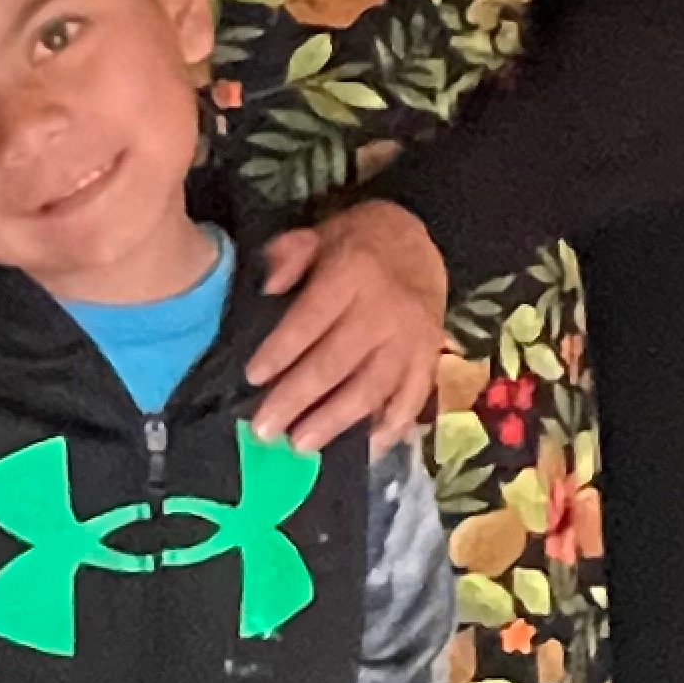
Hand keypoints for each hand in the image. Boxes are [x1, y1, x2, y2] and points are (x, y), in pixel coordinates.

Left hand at [248, 202, 448, 450]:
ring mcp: (412, 340)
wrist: (424, 242)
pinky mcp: (430, 360)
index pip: (311, 319)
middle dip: (296, 398)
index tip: (253, 377)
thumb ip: (290, 255)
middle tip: (264, 429)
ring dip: (334, 421)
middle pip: (336, 363)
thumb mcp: (323, 233)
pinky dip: (389, 428)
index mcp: (354, 273)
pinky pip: (411, 400)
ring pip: (370, 389)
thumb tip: (267, 288)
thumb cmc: (361, 242)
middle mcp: (386, 311)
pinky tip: (364, 449)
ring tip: (300, 445)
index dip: (280, 350)